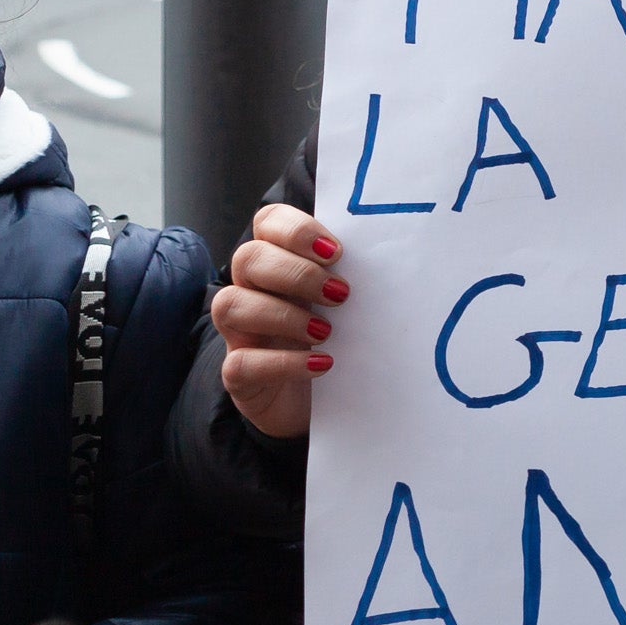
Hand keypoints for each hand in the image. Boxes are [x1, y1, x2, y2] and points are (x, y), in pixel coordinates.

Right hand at [211, 204, 349, 439]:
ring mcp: (240, 334)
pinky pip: (241, 363)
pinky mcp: (239, 376)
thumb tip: (395, 254)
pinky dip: (284, 362)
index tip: (336, 252)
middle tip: (340, 294)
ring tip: (325, 331)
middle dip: (296, 272)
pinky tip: (321, 363)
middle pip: (248, 258)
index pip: (268, 222)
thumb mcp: (349, 303)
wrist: (327, 402)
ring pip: (230, 304)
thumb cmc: (341, 340)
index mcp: (280, 263)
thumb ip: (354, 274)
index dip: (296, 229)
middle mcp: (252, 291)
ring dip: (283, 314)